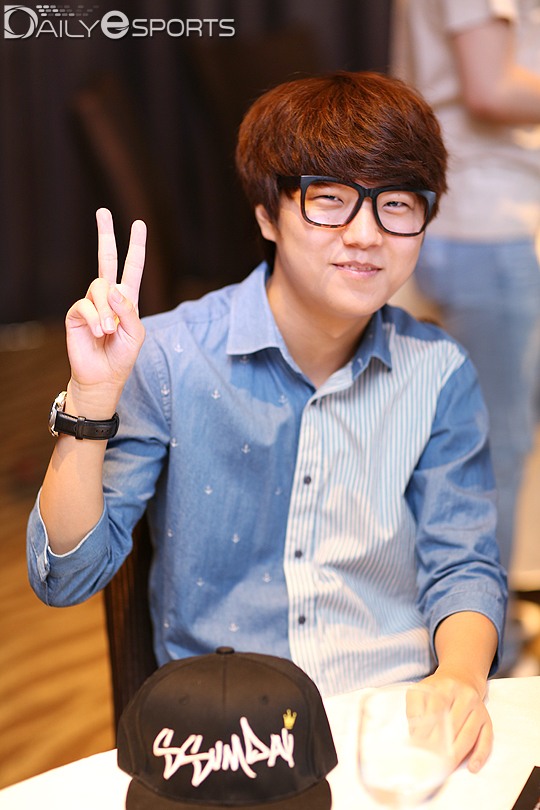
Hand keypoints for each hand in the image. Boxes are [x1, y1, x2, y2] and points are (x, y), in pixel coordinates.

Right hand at [65, 209, 146, 412]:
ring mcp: (91, 303)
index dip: (136, 246)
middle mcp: (108, 296)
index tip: (139, 224)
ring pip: (99, 287)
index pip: (133, 267)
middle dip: (105, 235)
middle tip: (102, 211)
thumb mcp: (135, 333)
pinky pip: (85, 304)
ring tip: (109, 332)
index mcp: (127, 299)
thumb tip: (111, 288)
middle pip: (107, 259)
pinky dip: (95, 317)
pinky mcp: (76, 313)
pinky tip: (99, 332)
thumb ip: (128, 310)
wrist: (103, 376)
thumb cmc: (122, 355)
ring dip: (107, 311)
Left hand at [419, 669, 491, 773]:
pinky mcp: (487, 720)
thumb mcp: (421, 691)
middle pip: (454, 725)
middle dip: (442, 746)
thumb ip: (415, 709)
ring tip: (446, 767)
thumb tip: (415, 735)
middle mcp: (465, 695)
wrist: (461, 678)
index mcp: (445, 687)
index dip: (428, 730)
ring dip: (457, 754)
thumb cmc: (437, 690)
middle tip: (432, 762)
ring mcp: (478, 708)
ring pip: (469, 734)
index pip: (437, 710)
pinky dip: (480, 755)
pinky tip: (472, 767)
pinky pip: (486, 739)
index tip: (420, 747)